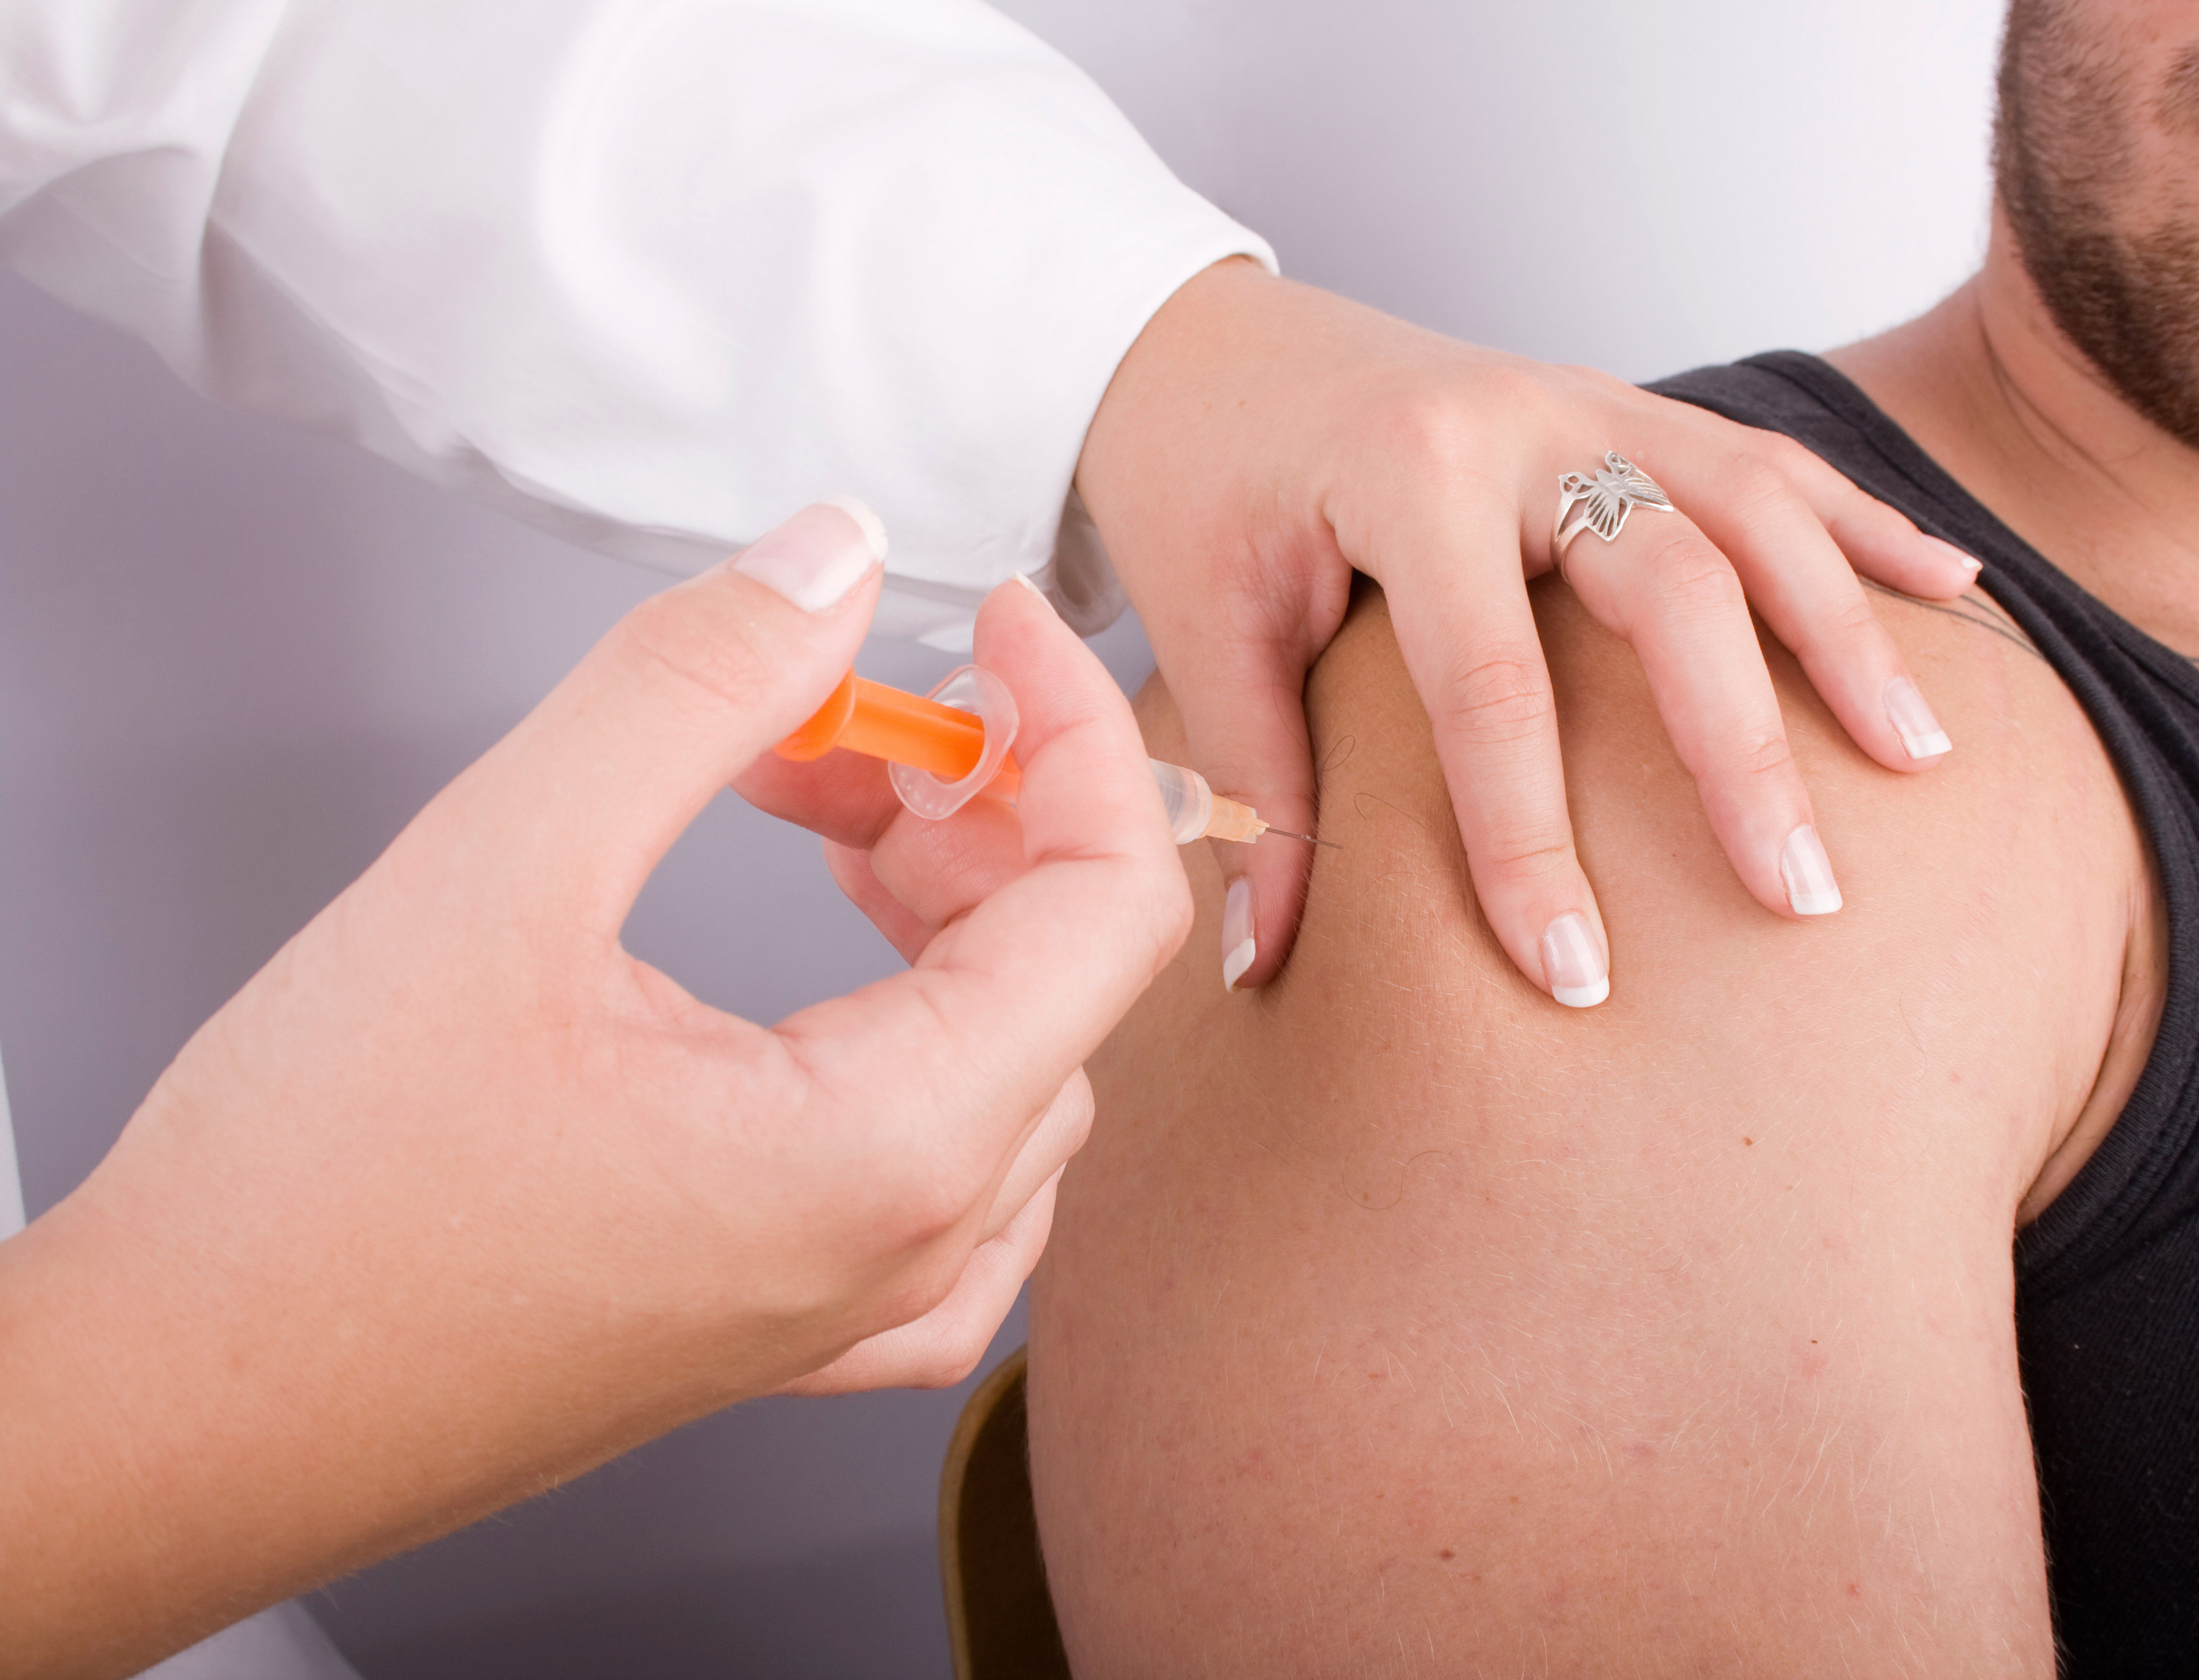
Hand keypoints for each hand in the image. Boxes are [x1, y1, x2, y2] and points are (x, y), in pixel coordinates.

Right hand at [0, 506, 1189, 1675]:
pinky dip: (921, 1033)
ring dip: (940, 908)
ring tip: (800, 810)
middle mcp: (909, 1248)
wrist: (182, 1410)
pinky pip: (952, 1173)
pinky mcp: (789, 1327)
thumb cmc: (311, 1197)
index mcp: (892, 1153)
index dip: (1079, 729)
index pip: (1113, 904)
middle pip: (1064, 974)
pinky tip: (827, 979)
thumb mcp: (500, 869)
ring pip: (1010, 1062)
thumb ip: (694, 685)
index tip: (1002, 624)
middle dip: (975, 803)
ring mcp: (857, 1307)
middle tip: (832, 720)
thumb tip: (841, 561)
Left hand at [1076, 261, 1979, 1003]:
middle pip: (1675, 586)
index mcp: (1409, 474)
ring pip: (1757, 509)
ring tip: (1918, 762)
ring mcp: (1594, 400)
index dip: (1532, 843)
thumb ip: (1259, 792)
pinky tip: (1955, 593)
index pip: (1494, 686)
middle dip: (1741, 752)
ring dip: (1846, 636)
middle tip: (1801, 895)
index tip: (1574, 977)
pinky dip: (1864, 529)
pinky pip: (1771, 463)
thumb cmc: (1202, 491)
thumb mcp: (1203, 634)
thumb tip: (1266, 967)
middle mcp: (1527, 420)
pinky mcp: (1629, 406)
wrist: (1210, 348)